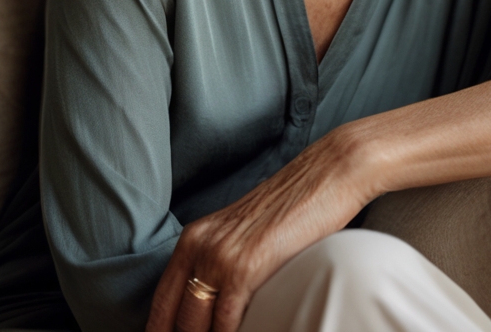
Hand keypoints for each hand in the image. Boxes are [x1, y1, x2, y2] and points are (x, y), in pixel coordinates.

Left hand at [146, 126, 371, 331]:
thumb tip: (215, 307)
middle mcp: (200, 246)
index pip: (162, 305)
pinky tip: (256, 331)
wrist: (327, 174)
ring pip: (195, 328)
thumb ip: (221, 264)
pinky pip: (226, 325)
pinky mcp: (245, 268)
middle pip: (178, 321)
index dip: (164, 331)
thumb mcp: (243, 234)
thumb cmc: (294, 207)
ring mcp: (220, 257)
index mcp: (194, 238)